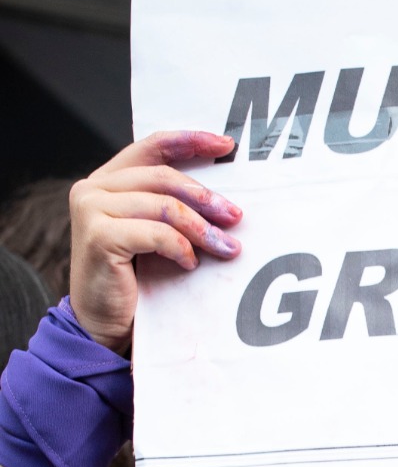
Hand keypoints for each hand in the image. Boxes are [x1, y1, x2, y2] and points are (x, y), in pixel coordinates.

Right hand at [69, 131, 241, 352]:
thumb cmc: (133, 281)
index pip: (152, 147)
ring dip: (201, 228)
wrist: (103, 324)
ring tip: (225, 247)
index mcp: (107, 180)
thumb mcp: (152, 233)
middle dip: (205, 197)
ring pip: (163, 205)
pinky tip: (190, 264)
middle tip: (235, 217)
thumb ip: (168, 207)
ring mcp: (91, 210)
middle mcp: (93, 188)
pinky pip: (156, 233)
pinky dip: (180, 247)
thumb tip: (222, 199)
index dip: (190, 142)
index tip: (225, 146)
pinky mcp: (99, 236)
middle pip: (162, 177)